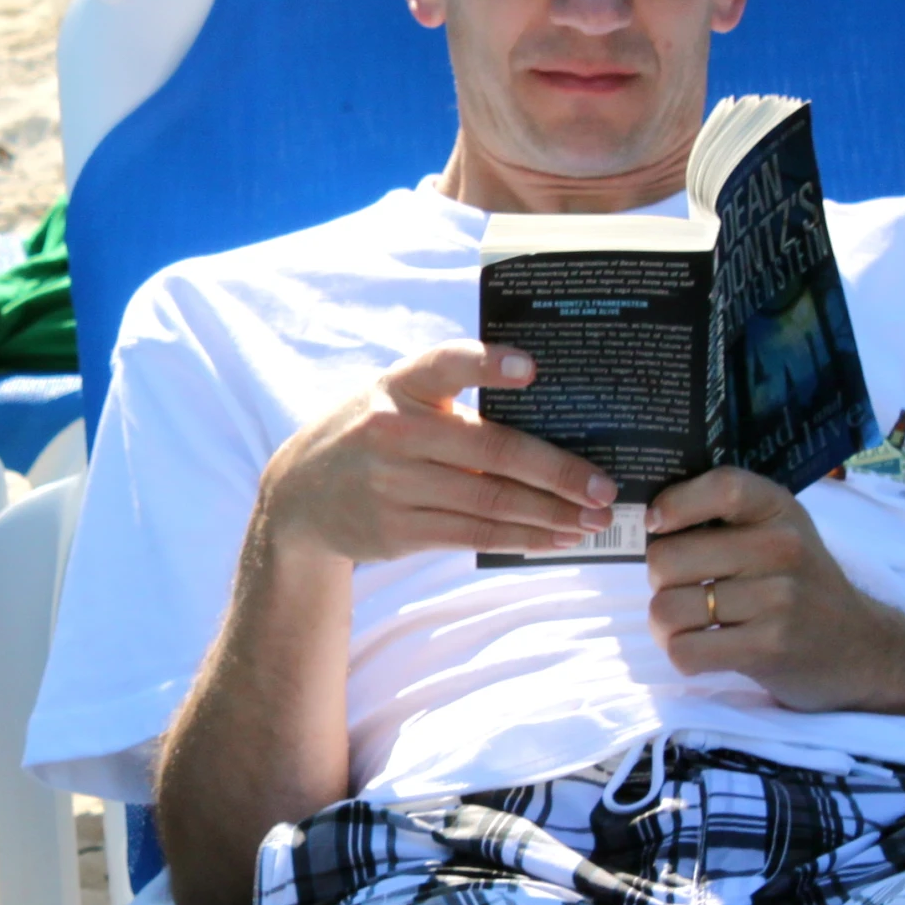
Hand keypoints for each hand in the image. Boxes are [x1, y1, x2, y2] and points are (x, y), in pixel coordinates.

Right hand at [259, 342, 616, 563]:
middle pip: (492, 451)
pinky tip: (555, 539)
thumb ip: (451, 397)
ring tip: (594, 521)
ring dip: (550, 515)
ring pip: (489, 501)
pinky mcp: (398, 530)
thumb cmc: (373, 432)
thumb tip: (546, 410)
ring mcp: (394, 485)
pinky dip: (521, 538)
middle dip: (557, 473)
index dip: (488, 364)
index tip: (532, 369)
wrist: (300, 495)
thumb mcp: (395, 397)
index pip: (447, 364)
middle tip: (605, 489)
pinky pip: (473, 534)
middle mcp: (395, 431)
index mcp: (401, 384)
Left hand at [645, 466, 899, 710]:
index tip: (657, 525)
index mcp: (778, 509)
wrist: (860, 649)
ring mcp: (778, 598)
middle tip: (686, 591)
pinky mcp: (769, 646)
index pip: (721, 487)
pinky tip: (704, 651)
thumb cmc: (801, 587)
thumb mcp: (780, 533)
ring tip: (692, 626)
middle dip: (660, 582)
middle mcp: (781, 547)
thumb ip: (727, 519)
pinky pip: (685, 651)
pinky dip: (682, 655)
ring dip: (666, 625)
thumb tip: (647, 522)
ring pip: (668, 609)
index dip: (674, 504)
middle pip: (668, 559)